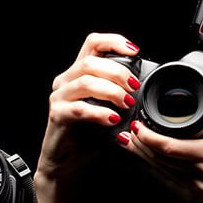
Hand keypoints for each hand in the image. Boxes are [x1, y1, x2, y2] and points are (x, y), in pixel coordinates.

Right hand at [37, 33, 141, 182]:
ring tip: (127, 104)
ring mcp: (59, 97)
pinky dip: (100, 113)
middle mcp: (66, 81)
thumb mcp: (110, 108)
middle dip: (118, 72)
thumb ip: (121, 92)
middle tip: (135, 87)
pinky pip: (80, 108)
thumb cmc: (91, 134)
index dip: (114, 41)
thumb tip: (145, 84)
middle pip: (91, 62)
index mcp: (79, 72)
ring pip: (85, 82)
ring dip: (111, 91)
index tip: (135, 51)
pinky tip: (113, 119)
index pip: (93, 43)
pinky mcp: (57, 116)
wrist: (70, 162)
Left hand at [121, 79, 202, 202]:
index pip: (170, 145)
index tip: (139, 125)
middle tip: (128, 131)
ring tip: (127, 142)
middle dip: (138, 143)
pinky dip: (148, 170)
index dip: (148, 136)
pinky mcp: (186, 198)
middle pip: (158, 156)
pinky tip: (140, 161)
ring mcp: (190, 187)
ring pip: (156, 168)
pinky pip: (161, 182)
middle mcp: (199, 170)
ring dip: (139, 155)